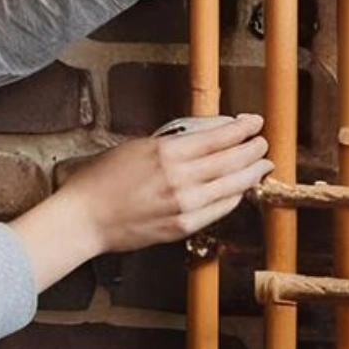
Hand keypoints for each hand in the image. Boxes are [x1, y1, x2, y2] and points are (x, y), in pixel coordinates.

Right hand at [59, 113, 270, 256]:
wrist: (85, 217)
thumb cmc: (103, 179)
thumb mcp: (138, 146)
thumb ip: (173, 143)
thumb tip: (206, 137)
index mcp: (166, 152)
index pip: (218, 137)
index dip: (241, 128)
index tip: (254, 122)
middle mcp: (180, 179)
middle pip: (231, 161)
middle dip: (253, 149)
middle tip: (263, 143)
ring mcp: (184, 205)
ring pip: (232, 187)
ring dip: (251, 174)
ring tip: (262, 165)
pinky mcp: (183, 226)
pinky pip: (220, 210)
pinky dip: (235, 197)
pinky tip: (240, 190)